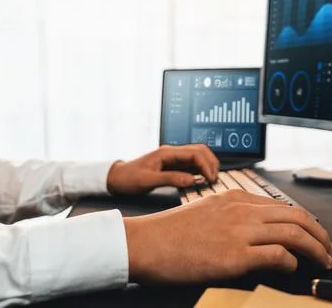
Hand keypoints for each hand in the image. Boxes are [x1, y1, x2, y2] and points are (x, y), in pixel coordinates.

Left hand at [106, 145, 220, 195]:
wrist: (116, 178)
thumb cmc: (128, 178)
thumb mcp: (148, 181)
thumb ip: (170, 179)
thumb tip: (192, 180)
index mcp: (167, 152)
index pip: (194, 153)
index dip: (206, 165)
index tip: (210, 178)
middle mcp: (172, 153)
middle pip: (200, 151)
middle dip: (211, 163)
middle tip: (215, 179)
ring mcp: (173, 159)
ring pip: (197, 157)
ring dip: (207, 166)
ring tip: (211, 180)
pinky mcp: (173, 166)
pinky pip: (191, 165)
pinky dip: (200, 171)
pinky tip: (202, 180)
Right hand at [122, 190, 331, 284]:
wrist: (144, 244)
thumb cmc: (170, 234)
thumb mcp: (207, 213)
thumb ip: (234, 218)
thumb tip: (257, 235)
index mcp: (236, 198)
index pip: (283, 207)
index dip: (306, 222)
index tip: (316, 235)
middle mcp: (242, 210)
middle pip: (297, 218)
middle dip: (320, 235)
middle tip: (330, 250)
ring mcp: (240, 232)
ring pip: (294, 234)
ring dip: (316, 249)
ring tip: (324, 261)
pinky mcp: (236, 255)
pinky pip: (278, 255)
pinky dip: (292, 262)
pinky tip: (293, 268)